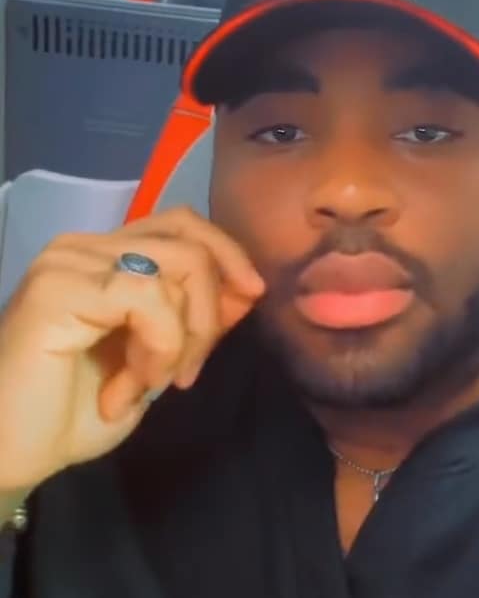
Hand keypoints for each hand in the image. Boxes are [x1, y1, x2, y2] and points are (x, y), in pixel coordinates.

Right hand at [0, 206, 263, 491]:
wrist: (9, 456)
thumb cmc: (74, 412)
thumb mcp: (159, 360)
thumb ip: (198, 319)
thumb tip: (247, 288)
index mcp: (106, 255)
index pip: (183, 224)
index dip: (226, 254)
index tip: (252, 295)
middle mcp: (85, 246)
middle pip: (189, 240)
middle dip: (210, 309)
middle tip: (189, 369)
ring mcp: (69, 261)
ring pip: (178, 266)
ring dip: (183, 336)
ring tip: (149, 381)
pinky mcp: (59, 288)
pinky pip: (149, 297)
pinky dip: (158, 345)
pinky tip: (129, 386)